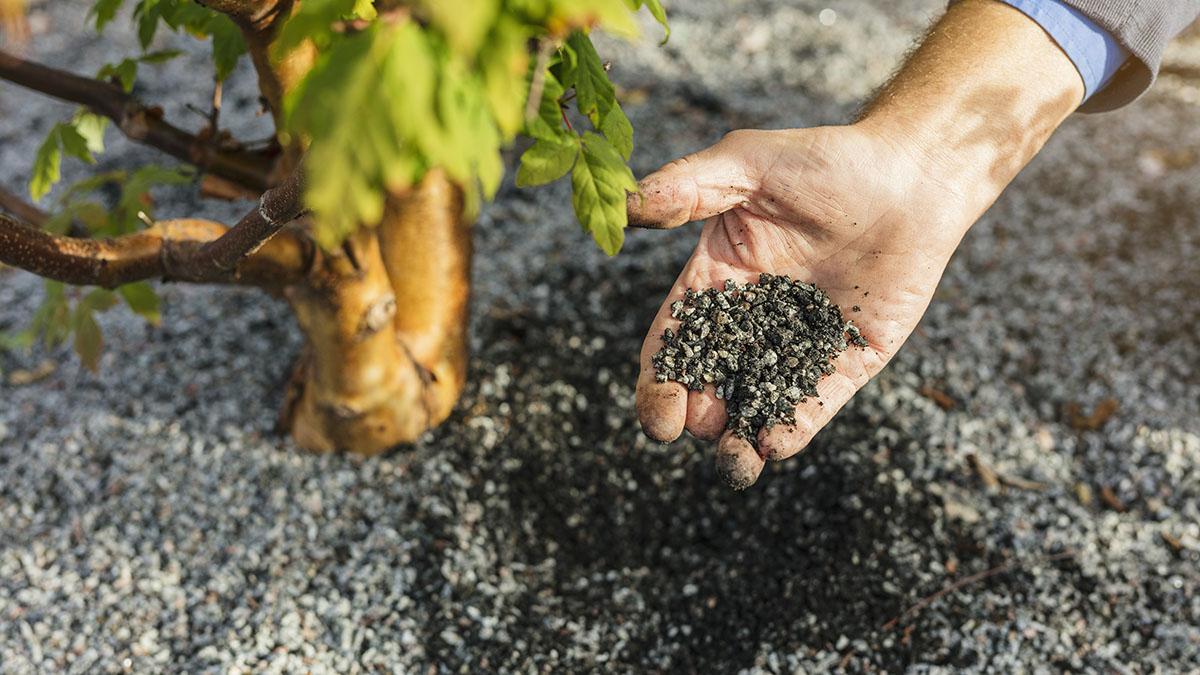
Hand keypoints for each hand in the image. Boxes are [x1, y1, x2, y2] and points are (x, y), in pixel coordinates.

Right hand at [630, 125, 974, 487]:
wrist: (912, 177)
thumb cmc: (827, 161)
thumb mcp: (747, 163)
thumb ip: (687, 186)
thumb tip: (625, 206)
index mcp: (715, 280)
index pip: (674, 340)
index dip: (659, 379)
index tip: (656, 412)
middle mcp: (750, 321)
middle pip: (708, 383)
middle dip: (693, 414)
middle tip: (691, 426)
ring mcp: (797, 345)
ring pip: (756, 405)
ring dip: (738, 440)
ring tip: (734, 460)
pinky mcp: (845, 362)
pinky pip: (813, 405)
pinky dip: (792, 429)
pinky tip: (776, 445)